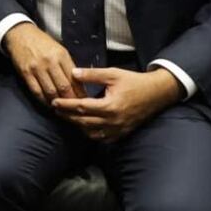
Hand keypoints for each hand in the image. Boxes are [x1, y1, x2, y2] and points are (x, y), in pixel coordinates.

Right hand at [4, 22, 85, 104]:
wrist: (20, 34)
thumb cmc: (42, 42)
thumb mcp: (59, 49)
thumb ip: (68, 66)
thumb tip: (78, 85)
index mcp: (61, 55)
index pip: (74, 78)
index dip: (80, 92)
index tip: (85, 101)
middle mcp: (50, 62)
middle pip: (63, 87)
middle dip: (71, 100)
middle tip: (75, 109)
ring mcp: (37, 68)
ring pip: (50, 92)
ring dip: (58, 103)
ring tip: (63, 108)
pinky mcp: (26, 73)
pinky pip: (36, 91)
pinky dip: (44, 100)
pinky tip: (49, 104)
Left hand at [51, 67, 181, 141]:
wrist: (156, 94)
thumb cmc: (134, 82)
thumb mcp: (113, 74)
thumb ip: (92, 74)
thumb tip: (73, 73)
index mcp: (109, 106)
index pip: (81, 107)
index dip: (66, 105)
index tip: (54, 102)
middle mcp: (113, 121)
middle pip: (83, 121)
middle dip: (67, 116)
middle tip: (55, 110)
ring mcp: (118, 129)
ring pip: (91, 132)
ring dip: (77, 125)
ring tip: (67, 116)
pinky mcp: (122, 133)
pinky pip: (102, 138)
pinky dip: (91, 133)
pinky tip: (84, 126)